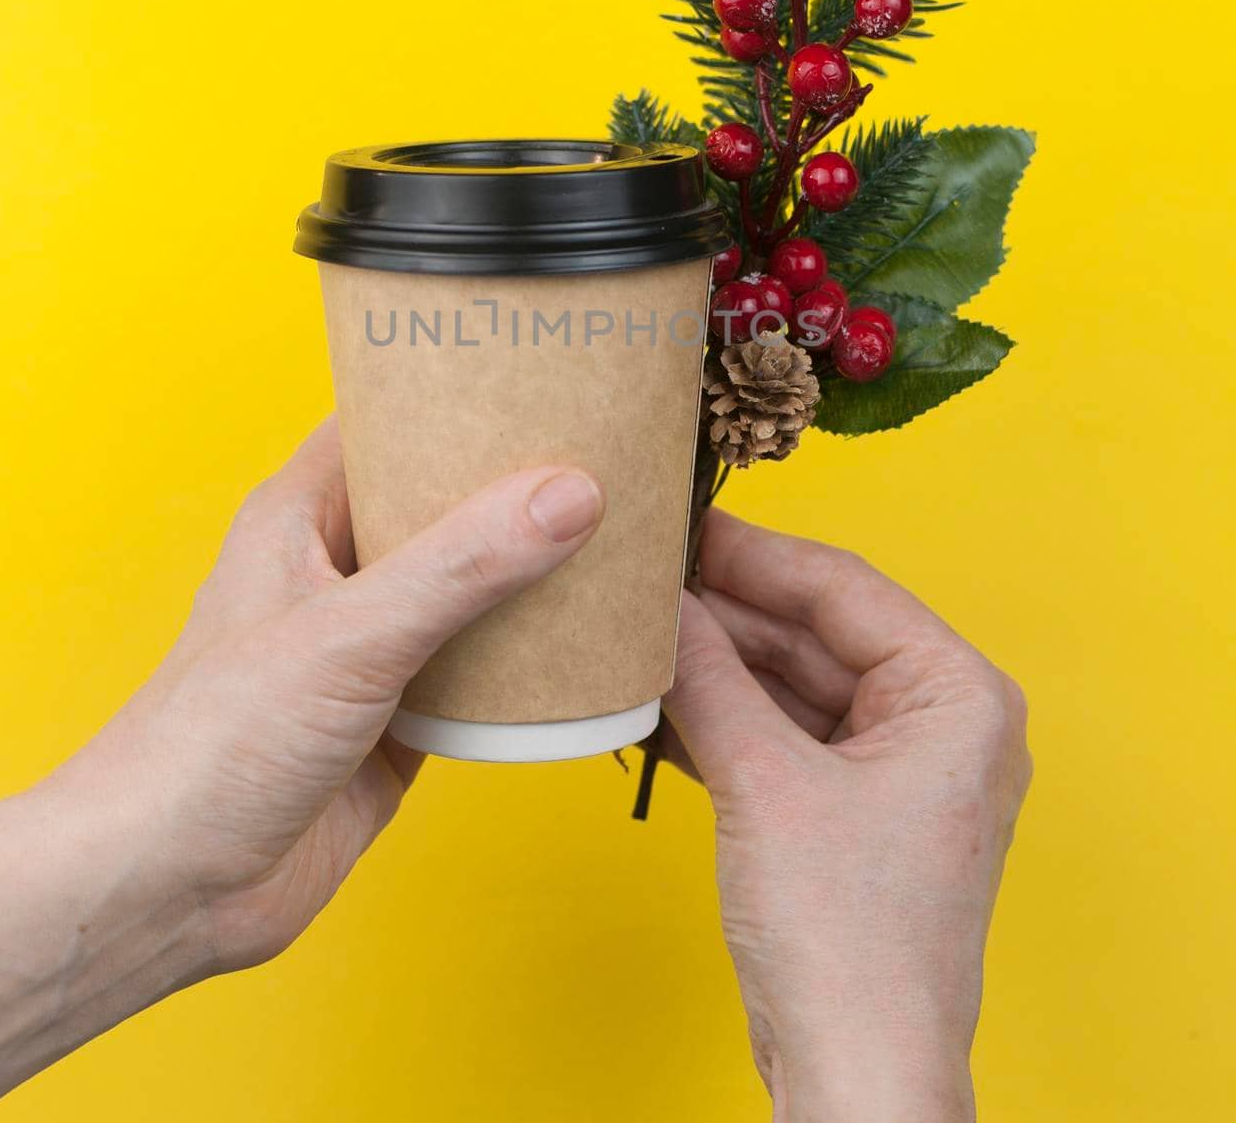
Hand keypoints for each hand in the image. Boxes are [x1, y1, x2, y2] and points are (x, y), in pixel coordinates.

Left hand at [0, 420, 602, 1118]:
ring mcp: (374, 645)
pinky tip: (589, 643)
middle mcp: (341, 569)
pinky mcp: (403, 716)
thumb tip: (566, 495)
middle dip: (519, 482)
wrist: (172, 890)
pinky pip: (484, 670)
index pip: (389, 419)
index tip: (544, 370)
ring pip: (474, 586)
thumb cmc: (208, 747)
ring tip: (621, 534)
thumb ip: (460, 565)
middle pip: (446, 501)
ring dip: (535, 572)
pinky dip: (532, 660)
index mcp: (303, 515)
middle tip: (609, 451)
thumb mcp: (347, 636)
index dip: (459, 391)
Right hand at [662, 511, 1030, 1122]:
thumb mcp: (765, 783)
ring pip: (788, 684)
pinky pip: (778, 735)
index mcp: (956, 695)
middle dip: (725, 614)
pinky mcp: (847, 811)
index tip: (686, 525)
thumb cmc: (851, 942)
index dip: (755, 554)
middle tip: (644, 580)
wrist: (854, 1073)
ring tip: (637, 634)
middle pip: (812, 633)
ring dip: (714, 667)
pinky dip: (719, 719)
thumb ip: (708, 677)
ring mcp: (891, 769)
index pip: (844, 588)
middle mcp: (935, 722)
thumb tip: (660, 604)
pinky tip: (655, 698)